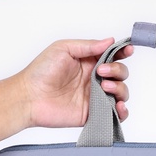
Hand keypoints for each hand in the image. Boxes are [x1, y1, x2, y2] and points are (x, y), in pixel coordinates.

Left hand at [14, 38, 132, 129]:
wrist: (28, 97)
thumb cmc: (40, 71)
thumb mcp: (63, 48)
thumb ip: (88, 45)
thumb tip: (110, 41)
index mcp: (90, 62)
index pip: (113, 56)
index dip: (123, 52)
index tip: (127, 51)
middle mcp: (95, 79)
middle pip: (121, 73)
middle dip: (117, 70)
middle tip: (101, 72)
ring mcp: (95, 96)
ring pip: (122, 92)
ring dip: (120, 88)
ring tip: (105, 87)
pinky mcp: (92, 113)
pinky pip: (114, 114)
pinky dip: (122, 111)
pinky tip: (117, 106)